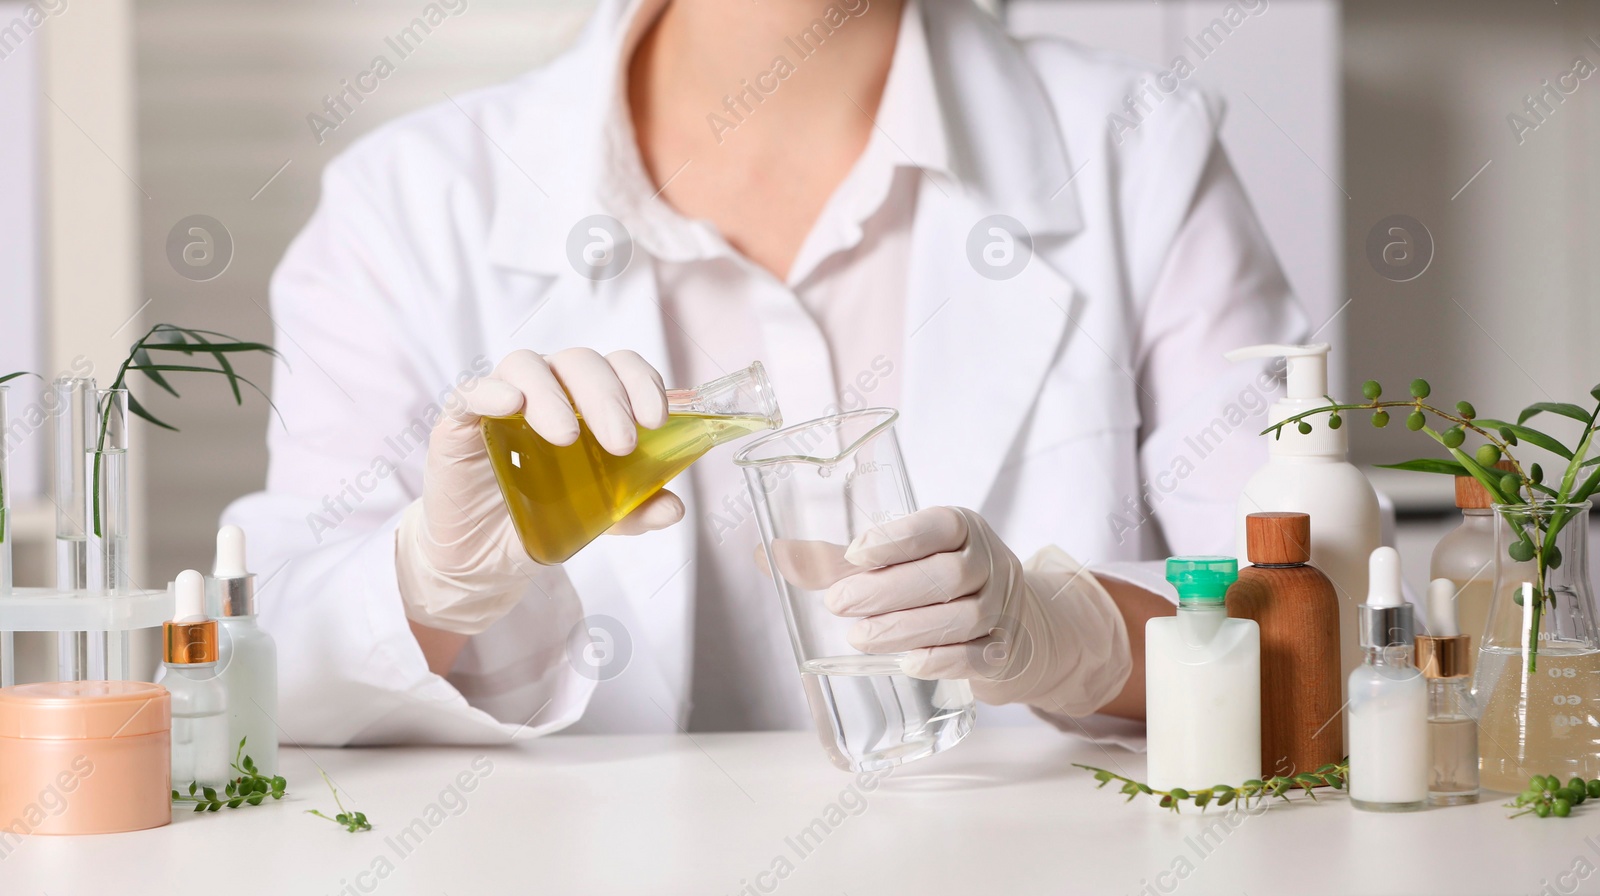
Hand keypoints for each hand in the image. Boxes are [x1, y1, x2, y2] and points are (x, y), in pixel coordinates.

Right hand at [397, 348, 684, 633]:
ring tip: (567, 437)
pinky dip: (492, 391)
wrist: (486, 557)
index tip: (656, 420)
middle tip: (621, 442)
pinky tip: (511, 405)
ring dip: (552, 395)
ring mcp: (502, 401)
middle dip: (606, 396)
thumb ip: (638, 509)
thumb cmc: (548, 517)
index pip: (620, 366)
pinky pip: (470, 391)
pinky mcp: (460, 422)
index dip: (641, 381)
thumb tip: (674, 508)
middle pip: (579, 362)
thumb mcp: (603, 518)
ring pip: (527, 366)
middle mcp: (549, 388)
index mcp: (588, 399)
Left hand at [824, 507, 1129, 713]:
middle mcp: (988, 564)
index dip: (898, 538)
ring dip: (906, 629)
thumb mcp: (901, 561)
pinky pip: (978, 657)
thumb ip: (838, 559)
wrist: (1021, 624)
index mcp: (961, 529)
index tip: (855, 555)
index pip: (939, 525)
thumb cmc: (942, 583)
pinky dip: (942, 660)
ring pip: (961, 618)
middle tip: (838, 604)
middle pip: (946, 575)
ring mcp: (1002, 610)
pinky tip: (909, 664)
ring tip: (860, 638)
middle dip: (888, 591)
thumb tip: (768, 554)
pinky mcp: (1004, 652)